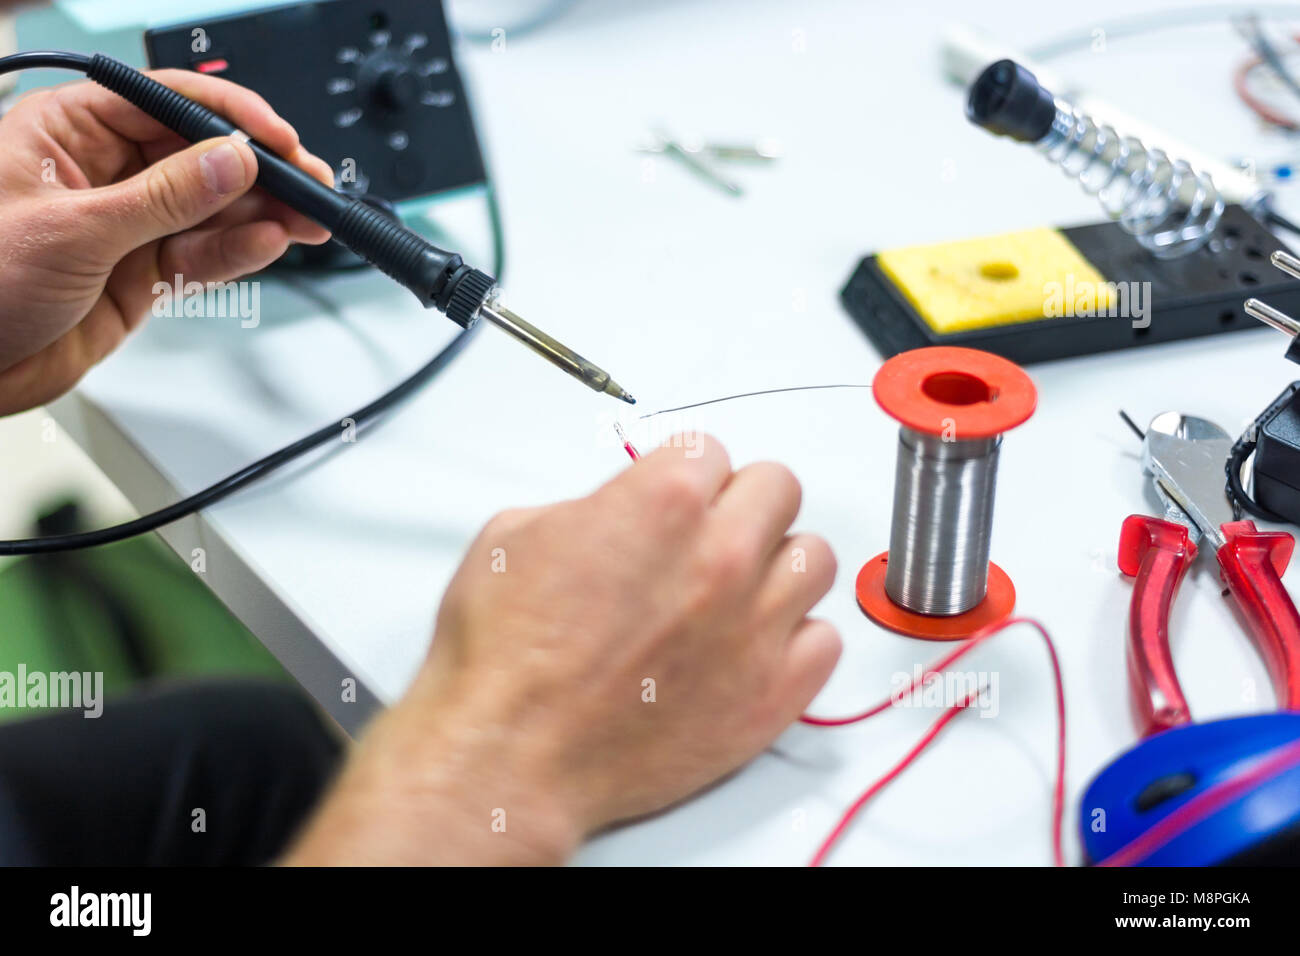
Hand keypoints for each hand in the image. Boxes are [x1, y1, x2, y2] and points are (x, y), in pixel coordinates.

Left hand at [0, 69, 332, 415]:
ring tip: (306, 221)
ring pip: (210, 208)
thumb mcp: (75, 231)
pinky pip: (201, 253)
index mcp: (67, 131)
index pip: (163, 102)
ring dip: (261, 215)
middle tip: (309, 186)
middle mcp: (101, 170)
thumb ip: (164, 198)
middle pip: (199, 156)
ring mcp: (126, 223)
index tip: (276, 139)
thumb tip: (231, 162)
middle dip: (258, 171)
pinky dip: (236, 251)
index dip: (227, 116)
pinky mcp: (141, 271)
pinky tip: (266, 244)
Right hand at [286, 435, 840, 864]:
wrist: (510, 754)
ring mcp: (756, 625)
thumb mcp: (517, 535)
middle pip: (778, 489)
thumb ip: (591, 505)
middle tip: (710, 536)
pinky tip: (753, 647)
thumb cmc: (505, 658)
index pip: (712, 451)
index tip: (673, 501)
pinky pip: (826, 640)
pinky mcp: (773, 692)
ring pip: (814, 560)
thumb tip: (618, 512)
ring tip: (739, 592)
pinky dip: (797, 639)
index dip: (684, 476)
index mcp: (663, 502)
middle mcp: (722, 555)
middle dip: (741, 504)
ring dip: (778, 566)